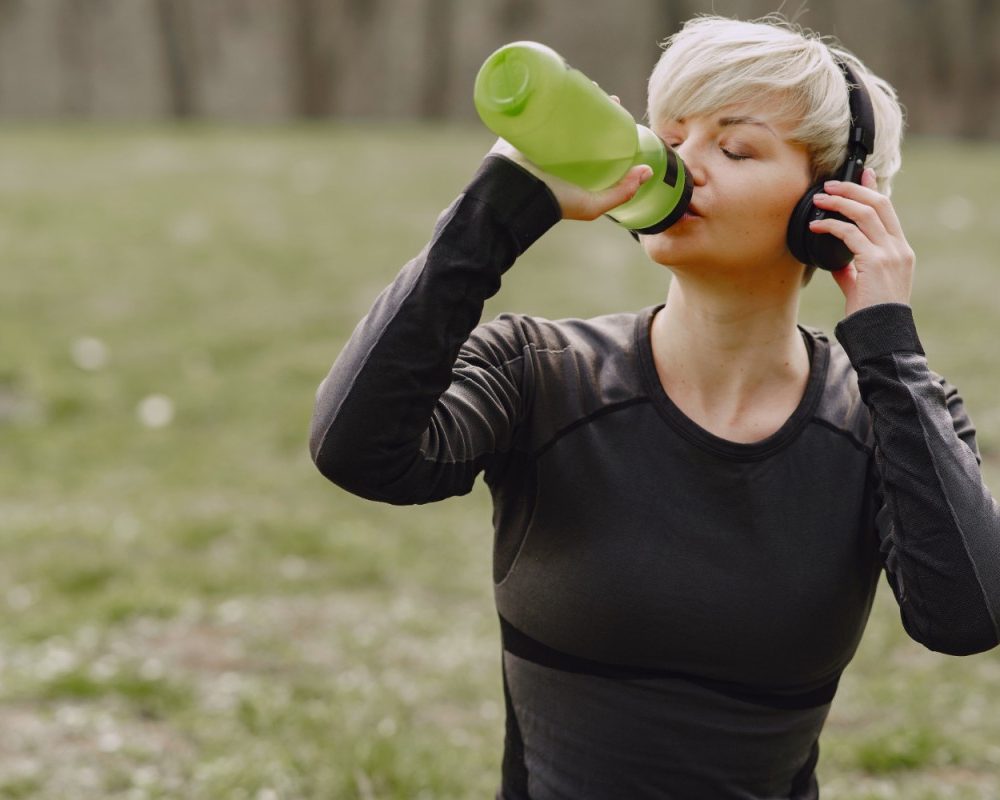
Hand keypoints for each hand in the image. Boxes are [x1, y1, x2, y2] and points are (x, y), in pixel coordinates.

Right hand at [486, 93, 651, 221]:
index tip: (616, 103)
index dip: (605, 117)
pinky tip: (553, 79)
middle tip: (598, 89)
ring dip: (566, 92)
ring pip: (554, 109)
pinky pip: (530, 105)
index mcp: (571, 163)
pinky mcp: (519, 128)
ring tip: (579, 80)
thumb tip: (648, 171)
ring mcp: (536, 137)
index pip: (591, 133)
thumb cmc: (554, 202)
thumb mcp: (593, 205)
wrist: (516, 196)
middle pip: (574, 118)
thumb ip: (622, 193)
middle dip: (587, 100)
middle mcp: (554, 149)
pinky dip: (540, 92)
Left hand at [809, 168, 915, 316]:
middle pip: (879, 204)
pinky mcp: (875, 262)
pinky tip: (815, 227)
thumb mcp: (863, 286)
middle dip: (853, 189)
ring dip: (839, 202)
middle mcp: (899, 248)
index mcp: (900, 250)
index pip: (888, 210)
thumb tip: (836, 260)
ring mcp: (890, 253)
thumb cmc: (871, 314)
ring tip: (819, 199)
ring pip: (865, 213)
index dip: (874, 188)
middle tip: (829, 185)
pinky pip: (850, 234)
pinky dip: (831, 226)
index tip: (862, 172)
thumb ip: (853, 269)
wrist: (881, 334)